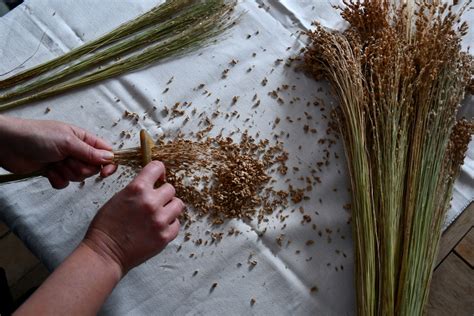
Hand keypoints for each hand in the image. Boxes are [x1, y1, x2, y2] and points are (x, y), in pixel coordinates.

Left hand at [0, 115, 116, 187]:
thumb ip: (90, 152)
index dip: (108, 163)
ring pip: (78, 177)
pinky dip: (57, 179)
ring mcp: (65, 162)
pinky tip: (48, 172)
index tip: (105, 172)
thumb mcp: (67, 142)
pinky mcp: (54, 172)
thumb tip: (110, 158)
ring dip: (67, 173)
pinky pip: (64, 183)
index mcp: (83, 139)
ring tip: (54, 164)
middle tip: (67, 161)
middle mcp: (77, 150)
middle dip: (80, 168)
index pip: (105, 152)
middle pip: (92, 167)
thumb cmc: (37, 136)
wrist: (9, 145)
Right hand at [83, 161, 183, 274]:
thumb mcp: (118, 198)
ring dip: (170, 208)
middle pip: (170, 188)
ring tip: (159, 214)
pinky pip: (176, 224)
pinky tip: (158, 227)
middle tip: (155, 202)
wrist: (104, 253)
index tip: (158, 178)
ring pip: (178, 205)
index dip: (159, 172)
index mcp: (137, 189)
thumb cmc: (106, 226)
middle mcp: (150, 202)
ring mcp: (160, 220)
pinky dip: (169, 225)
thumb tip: (153, 184)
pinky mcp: (165, 236)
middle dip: (163, 194)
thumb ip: (138, 189)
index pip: (157, 167)